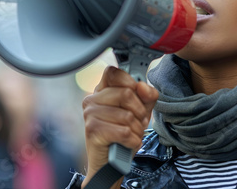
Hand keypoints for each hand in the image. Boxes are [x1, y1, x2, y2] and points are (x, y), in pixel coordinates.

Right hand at [80, 66, 157, 187]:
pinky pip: (124, 131)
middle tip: (137, 123)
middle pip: (126, 93)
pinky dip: (133, 141)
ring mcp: (90, 114)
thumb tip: (143, 86)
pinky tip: (128, 143)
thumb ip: (146, 96)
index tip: (136, 94)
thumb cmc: (123, 136)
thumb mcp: (140, 112)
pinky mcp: (92, 130)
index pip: (113, 72)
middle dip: (139, 112)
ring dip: (137, 130)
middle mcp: (92, 99)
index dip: (129, 81)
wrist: (111, 164)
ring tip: (131, 135)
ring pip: (127, 115)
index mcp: (102, 91)